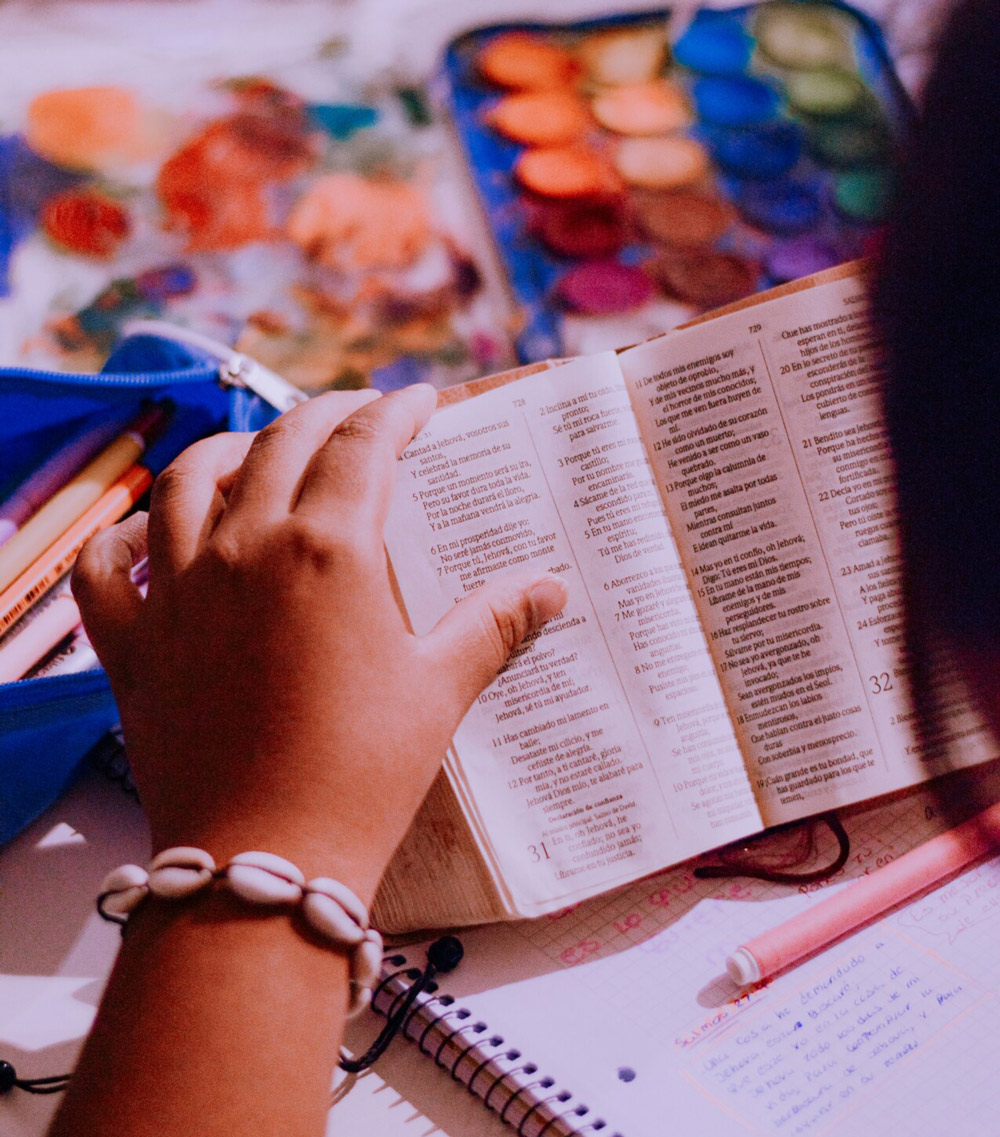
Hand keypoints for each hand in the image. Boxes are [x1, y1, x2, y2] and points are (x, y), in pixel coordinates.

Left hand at [72, 386, 566, 901]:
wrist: (265, 857)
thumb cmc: (363, 772)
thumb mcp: (439, 689)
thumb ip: (493, 623)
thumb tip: (551, 587)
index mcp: (327, 549)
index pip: (364, 445)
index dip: (397, 412)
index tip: (419, 404)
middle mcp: (245, 548)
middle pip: (282, 444)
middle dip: (327, 414)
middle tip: (359, 415)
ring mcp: (179, 590)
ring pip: (187, 480)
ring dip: (227, 448)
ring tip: (256, 449)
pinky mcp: (133, 641)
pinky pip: (107, 565)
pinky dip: (124, 535)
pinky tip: (149, 532)